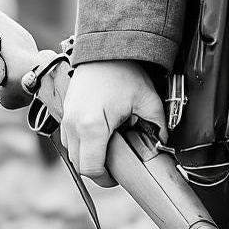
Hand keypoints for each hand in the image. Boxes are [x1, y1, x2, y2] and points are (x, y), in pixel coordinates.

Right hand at [60, 60, 165, 187]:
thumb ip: (158, 125)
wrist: (104, 50)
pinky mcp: (66, 112)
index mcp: (92, 126)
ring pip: (73, 152)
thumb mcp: (148, 100)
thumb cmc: (124, 73)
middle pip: (80, 164)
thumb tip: (162, 144)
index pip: (91, 168)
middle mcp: (74, 125)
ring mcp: (66, 118)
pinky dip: (82, 144)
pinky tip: (100, 138)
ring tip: (110, 150)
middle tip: (117, 165)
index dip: (106, 179)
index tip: (119, 176)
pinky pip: (70, 139)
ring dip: (89, 156)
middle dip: (98, 169)